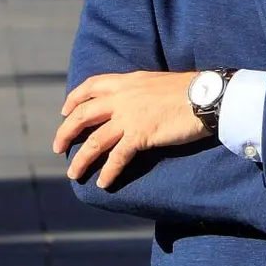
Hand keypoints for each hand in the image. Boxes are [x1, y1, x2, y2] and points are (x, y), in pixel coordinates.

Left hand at [52, 70, 206, 187]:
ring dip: (81, 159)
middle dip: (66, 132)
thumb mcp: (158, 82)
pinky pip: (118, 157)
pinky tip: (104, 184)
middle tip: (57, 147)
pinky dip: (108, 172)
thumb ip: (141, 91)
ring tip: (73, 173)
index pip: (91, 85)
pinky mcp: (140, 135)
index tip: (65, 110)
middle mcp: (123, 97)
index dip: (74, 98)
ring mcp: (130, 117)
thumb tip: (138, 102)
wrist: (207, 97)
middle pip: (83, 114)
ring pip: (95, 140)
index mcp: (128, 81)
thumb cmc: (191, 90)